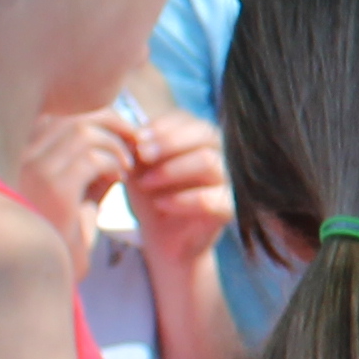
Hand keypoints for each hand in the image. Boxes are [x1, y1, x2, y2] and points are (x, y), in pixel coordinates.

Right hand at [13, 106, 133, 243]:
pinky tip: (119, 180)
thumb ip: (93, 159)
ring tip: (126, 168)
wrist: (44, 275)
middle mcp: (20, 155)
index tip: (123, 135)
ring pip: (83, 131)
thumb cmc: (64, 233)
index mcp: (21, 152)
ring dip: (115, 145)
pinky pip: (92, 157)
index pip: (60, 113)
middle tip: (135, 144)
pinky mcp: (52, 188)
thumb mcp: (79, 188)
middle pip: (72, 115)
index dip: (97, 117)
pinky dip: (114, 163)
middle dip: (112, 123)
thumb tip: (122, 131)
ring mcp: (32, 169)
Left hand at [122, 112, 233, 278]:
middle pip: (204, 132)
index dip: (162, 125)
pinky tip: (160, 204)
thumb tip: (129, 131)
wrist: (163, 239)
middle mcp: (220, 153)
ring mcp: (228, 180)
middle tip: (142, 155)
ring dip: (171, 170)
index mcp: (199, 139)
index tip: (137, 138)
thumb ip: (137, 148)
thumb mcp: (139, 169)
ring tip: (145, 183)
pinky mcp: (229, 208)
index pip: (188, 118)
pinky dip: (182, 200)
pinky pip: (211, 198)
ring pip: (208, 161)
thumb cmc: (152, 196)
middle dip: (168, 142)